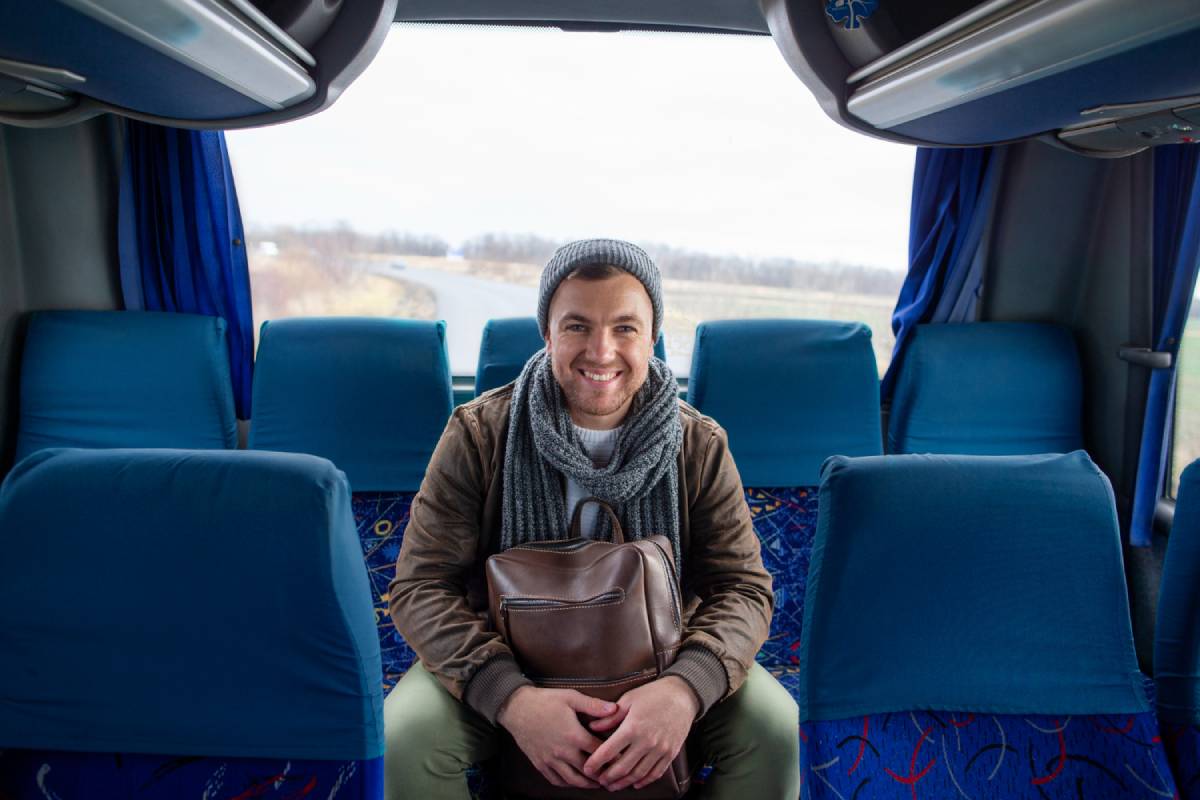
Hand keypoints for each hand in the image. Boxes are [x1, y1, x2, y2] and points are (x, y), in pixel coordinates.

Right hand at [497, 685, 618, 788]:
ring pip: (572, 780)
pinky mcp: (540, 764)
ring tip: (597, 783)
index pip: (598, 751)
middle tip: (613, 777)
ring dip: (586, 784)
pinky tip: (574, 781)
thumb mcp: (571, 697)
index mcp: (573, 736)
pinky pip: (556, 780)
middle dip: (602, 775)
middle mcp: (563, 752)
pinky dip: (567, 784)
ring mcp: (550, 760)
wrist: (516, 708)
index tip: (622, 759)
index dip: (612, 756)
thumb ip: (593, 705)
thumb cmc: (545, 701)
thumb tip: (615, 709)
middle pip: (587, 770)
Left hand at [583, 676, 699, 791]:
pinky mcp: (670, 753)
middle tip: (599, 781)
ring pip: (638, 774)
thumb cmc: (653, 694)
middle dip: (608, 777)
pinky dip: (644, 781)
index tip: (587, 768)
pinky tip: (635, 783)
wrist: (682, 695)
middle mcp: (646, 741)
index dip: (595, 763)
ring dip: (624, 783)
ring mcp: (660, 749)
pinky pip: (656, 773)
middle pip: (622, 767)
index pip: (608, 751)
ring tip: (613, 786)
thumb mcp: (628, 700)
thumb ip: (610, 717)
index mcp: (632, 727)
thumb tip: (592, 727)